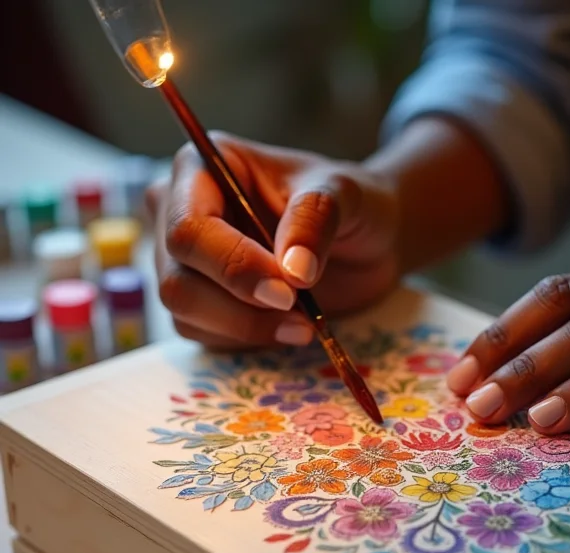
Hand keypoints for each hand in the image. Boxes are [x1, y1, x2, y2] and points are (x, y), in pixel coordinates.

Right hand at [146, 132, 399, 349]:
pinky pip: (203, 334)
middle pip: (178, 280)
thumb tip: (292, 271)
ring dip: (248, 328)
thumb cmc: (348, 203)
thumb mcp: (344, 195)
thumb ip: (314, 220)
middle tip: (302, 317)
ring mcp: (183, 261)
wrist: (364, 240)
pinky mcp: (200, 301)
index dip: (234, 266)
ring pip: (186, 312)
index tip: (288, 289)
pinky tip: (287, 325)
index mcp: (200, 168)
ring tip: (303, 323)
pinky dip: (248, 338)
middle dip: (241, 307)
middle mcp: (177, 212)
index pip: (189, 229)